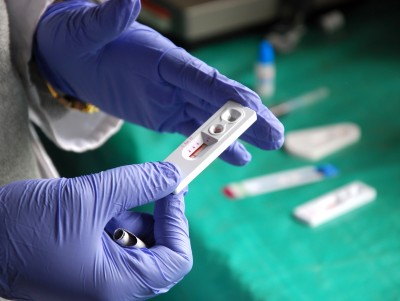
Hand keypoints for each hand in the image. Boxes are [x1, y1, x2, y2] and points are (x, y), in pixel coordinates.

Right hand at [0, 162, 191, 300]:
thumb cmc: (22, 227)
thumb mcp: (88, 197)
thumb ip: (137, 183)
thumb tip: (171, 175)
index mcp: (117, 285)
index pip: (176, 260)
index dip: (178, 222)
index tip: (173, 188)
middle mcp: (113, 288)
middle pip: (160, 252)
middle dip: (158, 215)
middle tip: (153, 183)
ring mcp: (100, 278)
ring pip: (138, 243)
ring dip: (133, 214)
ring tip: (107, 198)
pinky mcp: (90, 265)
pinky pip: (118, 242)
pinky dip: (116, 219)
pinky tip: (97, 206)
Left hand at [34, 0, 283, 165]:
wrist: (75, 58)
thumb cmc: (82, 40)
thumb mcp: (90, 30)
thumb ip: (110, 20)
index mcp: (166, 59)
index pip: (203, 78)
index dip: (229, 95)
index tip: (254, 111)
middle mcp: (177, 79)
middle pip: (219, 100)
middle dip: (247, 119)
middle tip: (276, 136)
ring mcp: (174, 98)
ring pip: (212, 119)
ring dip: (237, 135)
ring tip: (267, 147)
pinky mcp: (166, 115)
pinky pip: (193, 132)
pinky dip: (213, 145)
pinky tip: (235, 156)